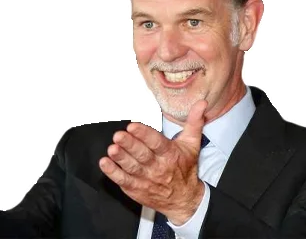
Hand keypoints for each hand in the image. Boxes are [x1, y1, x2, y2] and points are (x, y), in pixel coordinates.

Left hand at [99, 100, 207, 225]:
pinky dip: (113, 173)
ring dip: (120, 158)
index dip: (144, 134)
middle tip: (118, 136)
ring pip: (131, 167)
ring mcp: (145, 179)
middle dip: (129, 145)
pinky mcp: (136, 188)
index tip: (133, 126)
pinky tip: (105, 164)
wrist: (185, 200)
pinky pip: (123, 180)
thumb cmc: (185, 169)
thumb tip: (201, 104)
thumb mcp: (192, 144)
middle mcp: (157, 167)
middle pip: (142, 155)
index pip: (156, 143)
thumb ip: (194, 122)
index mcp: (169, 154)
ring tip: (112, 149)